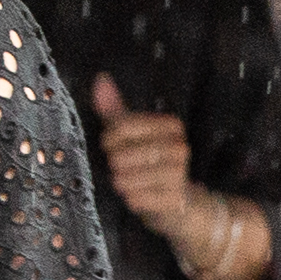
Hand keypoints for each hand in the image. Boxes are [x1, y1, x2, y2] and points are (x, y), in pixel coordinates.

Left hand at [87, 74, 205, 244]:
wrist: (176, 200)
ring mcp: (180, 174)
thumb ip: (115, 108)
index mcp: (172, 125)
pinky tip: (136, 194)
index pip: (124, 126)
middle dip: (114, 162)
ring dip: (120, 181)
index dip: (109, 138)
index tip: (110, 145)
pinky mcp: (175, 198)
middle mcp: (180, 147)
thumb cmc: (148, 161)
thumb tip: (100, 78)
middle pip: (123, 154)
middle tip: (118, 166)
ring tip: (126, 180)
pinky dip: (130, 198)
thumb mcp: (131, 132)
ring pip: (128, 178)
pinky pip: (136, 198)